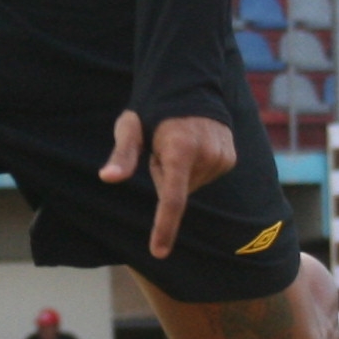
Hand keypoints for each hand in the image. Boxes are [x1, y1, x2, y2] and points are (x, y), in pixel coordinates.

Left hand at [102, 109, 239, 261]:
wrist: (189, 86)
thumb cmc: (152, 109)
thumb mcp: (130, 127)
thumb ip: (122, 154)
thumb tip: (108, 178)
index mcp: (180, 149)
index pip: (172, 198)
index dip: (164, 228)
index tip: (158, 252)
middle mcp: (206, 154)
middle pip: (177, 191)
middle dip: (163, 176)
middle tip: (160, 147)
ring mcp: (222, 157)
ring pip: (192, 186)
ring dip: (180, 173)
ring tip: (177, 143)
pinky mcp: (230, 158)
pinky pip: (206, 178)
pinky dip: (195, 169)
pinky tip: (192, 145)